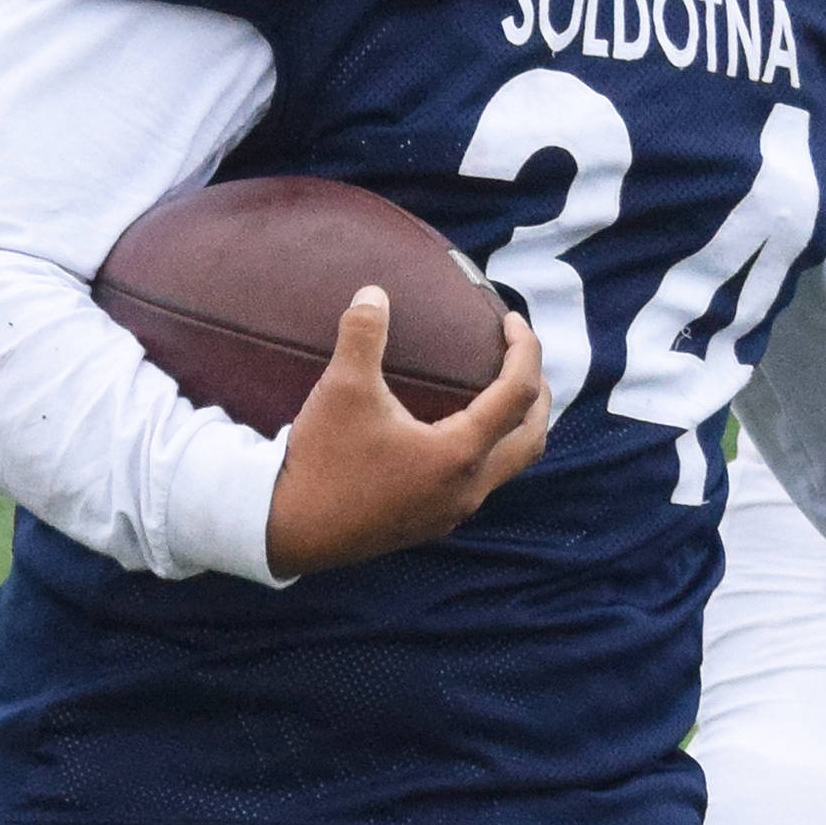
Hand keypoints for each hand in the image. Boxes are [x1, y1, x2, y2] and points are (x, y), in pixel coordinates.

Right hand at [265, 286, 548, 575]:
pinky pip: (480, 482)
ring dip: (516, 425)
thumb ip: (363, 334)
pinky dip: (489, 449)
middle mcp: (467, 487)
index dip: (525, 349)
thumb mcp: (342, 389)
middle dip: (538, 393)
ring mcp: (451, 510)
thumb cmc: (322, 460)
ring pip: (510, 465)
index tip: (512, 320)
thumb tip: (373, 293)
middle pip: (532, 437)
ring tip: (500, 390)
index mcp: (459, 453)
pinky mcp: (431, 522)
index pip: (518, 393)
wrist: (287, 531)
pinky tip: (457, 430)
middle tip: (522, 357)